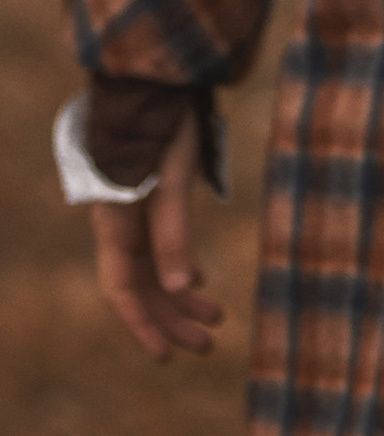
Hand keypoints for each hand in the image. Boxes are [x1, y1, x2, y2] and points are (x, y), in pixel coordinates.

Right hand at [90, 115, 224, 363]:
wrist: (158, 78)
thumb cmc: (164, 125)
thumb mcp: (172, 180)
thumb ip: (173, 234)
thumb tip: (183, 290)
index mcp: (115, 224)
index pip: (123, 289)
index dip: (143, 325)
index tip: (166, 357)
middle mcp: (120, 225)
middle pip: (142, 285)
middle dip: (171, 319)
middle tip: (207, 345)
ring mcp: (135, 213)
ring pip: (154, 268)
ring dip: (180, 297)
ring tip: (215, 320)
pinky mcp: (151, 199)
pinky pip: (160, 247)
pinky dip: (180, 268)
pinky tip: (200, 283)